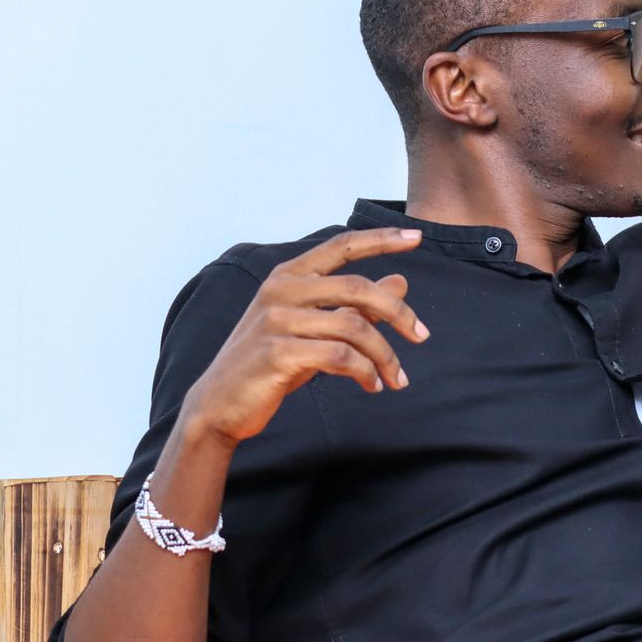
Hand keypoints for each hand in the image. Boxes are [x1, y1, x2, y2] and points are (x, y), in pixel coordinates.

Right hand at [184, 228, 429, 445]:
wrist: (220, 405)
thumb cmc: (269, 364)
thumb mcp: (313, 328)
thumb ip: (353, 305)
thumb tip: (400, 281)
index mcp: (288, 275)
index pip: (341, 246)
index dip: (381, 239)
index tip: (417, 236)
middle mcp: (281, 290)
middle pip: (357, 287)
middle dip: (398, 313)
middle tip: (421, 336)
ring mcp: (277, 320)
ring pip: (353, 326)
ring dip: (384, 355)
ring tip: (395, 378)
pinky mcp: (278, 352)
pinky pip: (340, 356)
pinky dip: (364, 372)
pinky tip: (371, 385)